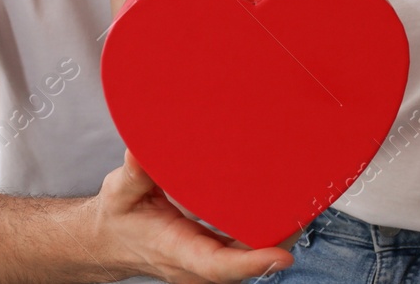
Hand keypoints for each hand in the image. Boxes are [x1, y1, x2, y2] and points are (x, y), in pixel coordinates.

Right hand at [94, 150, 293, 282]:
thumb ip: (133, 174)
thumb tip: (140, 153)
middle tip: (309, 209)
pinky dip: (268, 231)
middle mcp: (198, 265)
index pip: (217, 266)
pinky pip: (248, 247)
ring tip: (307, 202)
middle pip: (248, 261)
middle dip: (280, 241)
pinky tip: (287, 207)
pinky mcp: (216, 253)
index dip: (250, 263)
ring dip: (280, 235)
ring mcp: (209, 262)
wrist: (111, 242)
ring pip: (252, 256)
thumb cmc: (119, 219)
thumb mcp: (119, 193)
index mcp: (177, 252)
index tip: (280, 256)